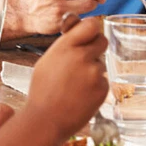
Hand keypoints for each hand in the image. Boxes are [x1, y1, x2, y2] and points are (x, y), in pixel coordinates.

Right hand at [26, 16, 108, 139]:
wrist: (46, 121)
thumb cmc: (43, 91)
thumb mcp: (47, 60)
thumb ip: (66, 44)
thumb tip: (76, 28)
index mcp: (66, 47)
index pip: (91, 24)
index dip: (91, 29)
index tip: (89, 35)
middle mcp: (82, 57)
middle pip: (102, 40)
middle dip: (96, 47)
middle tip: (85, 59)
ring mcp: (94, 73)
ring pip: (100, 64)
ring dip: (92, 71)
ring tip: (75, 86)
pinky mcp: (102, 88)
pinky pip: (103, 81)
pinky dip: (95, 87)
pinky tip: (81, 96)